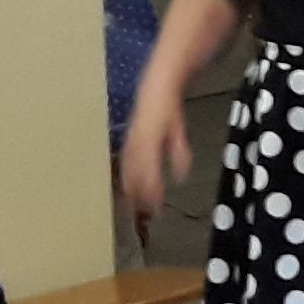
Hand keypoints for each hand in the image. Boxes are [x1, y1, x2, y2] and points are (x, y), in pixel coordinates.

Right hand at [119, 99, 190, 233]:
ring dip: (130, 190)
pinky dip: (125, 178)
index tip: (156, 208)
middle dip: (138, 196)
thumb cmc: (169, 111)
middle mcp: (135, 144)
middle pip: (134, 176)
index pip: (148, 172)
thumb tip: (180, 176)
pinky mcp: (126, 142)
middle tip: (144, 215)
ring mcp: (128, 142)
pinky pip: (123, 164)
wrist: (155, 88)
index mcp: (148, 141)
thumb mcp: (178, 131)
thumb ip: (179, 152)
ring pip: (126, 171)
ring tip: (134, 208)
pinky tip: (127, 189)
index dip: (151, 192)